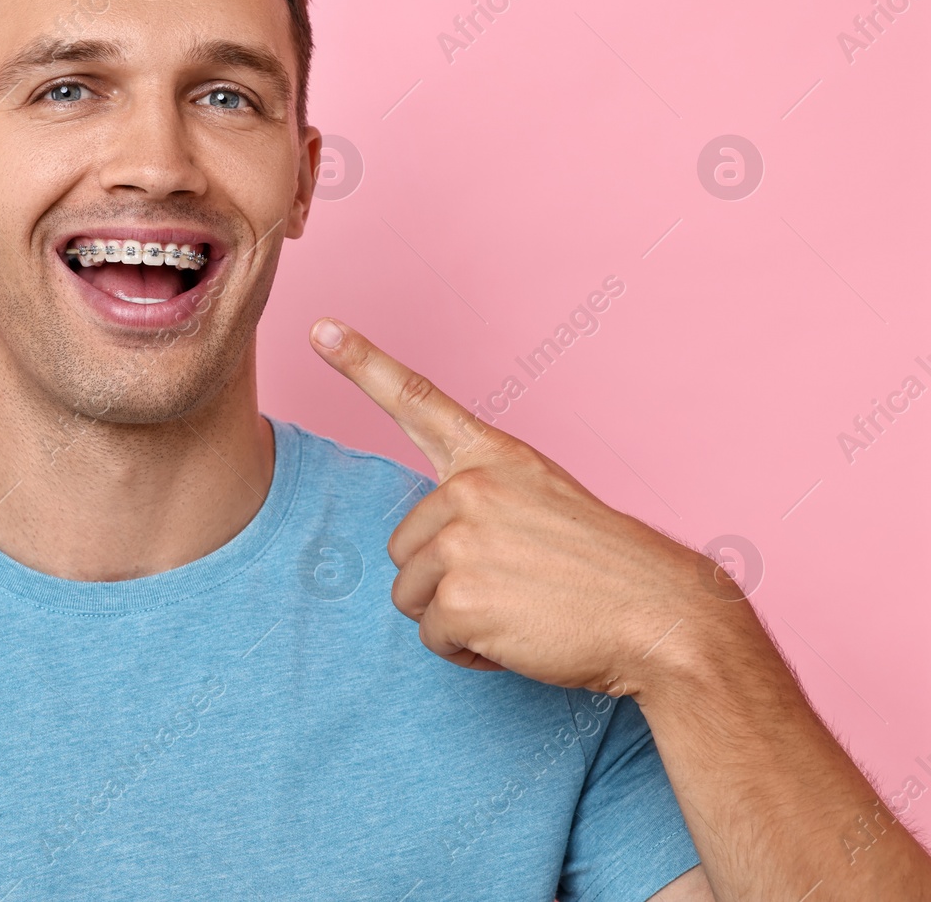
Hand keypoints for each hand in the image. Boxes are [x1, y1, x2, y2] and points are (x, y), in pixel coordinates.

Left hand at [310, 317, 727, 698]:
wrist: (663, 616)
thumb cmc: (608, 569)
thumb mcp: (544, 503)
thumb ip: (483, 501)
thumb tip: (430, 541)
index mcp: (493, 457)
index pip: (415, 399)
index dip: (362, 362)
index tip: (320, 330)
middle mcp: (470, 488)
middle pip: (404, 548)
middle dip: (446, 581)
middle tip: (515, 585)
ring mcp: (461, 540)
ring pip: (412, 595)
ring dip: (456, 618)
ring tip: (521, 609)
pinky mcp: (459, 596)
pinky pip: (433, 637)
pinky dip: (469, 652)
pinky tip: (520, 636)